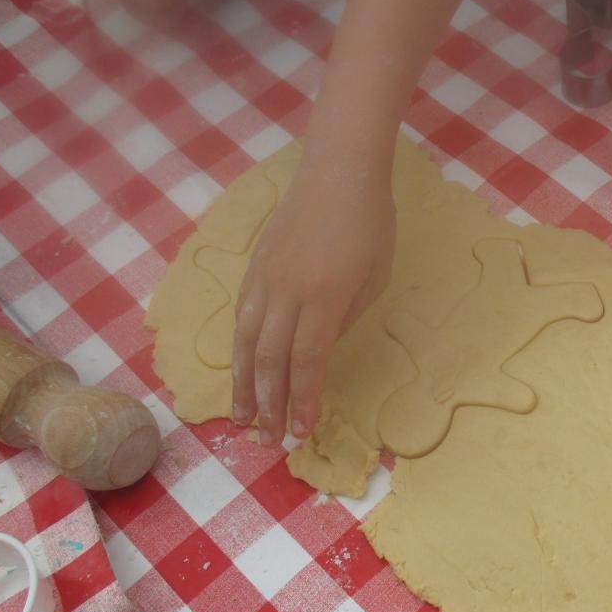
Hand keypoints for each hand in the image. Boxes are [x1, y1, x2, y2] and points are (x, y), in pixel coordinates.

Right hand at [231, 163, 394, 444]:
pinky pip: (240, 318)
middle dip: (269, 405)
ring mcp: (265, 278)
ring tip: (241, 419)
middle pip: (270, 360)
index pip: (307, 362)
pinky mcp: (253, 267)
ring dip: (243, 386)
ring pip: (245, 343)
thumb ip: (343, 319)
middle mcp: (287, 291)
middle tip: (268, 441)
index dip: (302, 400)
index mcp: (324, 295)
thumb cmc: (371, 223)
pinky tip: (239, 372)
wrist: (339, 170)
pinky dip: (238, 351)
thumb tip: (316, 354)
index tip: (300, 432)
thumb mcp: (374, 277)